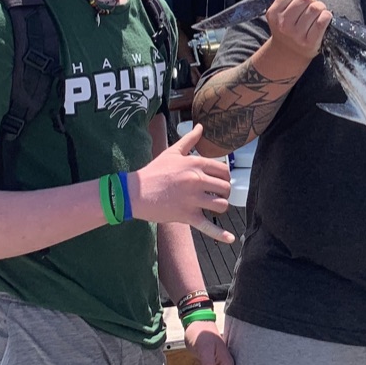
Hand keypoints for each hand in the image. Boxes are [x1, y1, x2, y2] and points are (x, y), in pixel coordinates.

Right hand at [130, 125, 233, 242]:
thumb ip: (189, 140)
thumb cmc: (154, 171)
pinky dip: (220, 234)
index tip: (219, 181)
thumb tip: (200, 126)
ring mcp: (193, 199)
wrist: (135, 192)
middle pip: (225, 188)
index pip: (224, 170)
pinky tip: (230, 239)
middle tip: (216, 194)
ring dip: (220, 207)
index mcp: (196, 164)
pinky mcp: (187, 216)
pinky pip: (208, 226)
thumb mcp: (172, 152)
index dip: (225, 177)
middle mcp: (197, 181)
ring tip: (214, 206)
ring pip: (221, 205)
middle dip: (224, 192)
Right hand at [265, 0, 331, 63]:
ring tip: (318, 14)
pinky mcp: (309, 42)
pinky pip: (322, 21)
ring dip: (321, 9)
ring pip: (315, 9)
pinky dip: (327, 17)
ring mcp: (295, 34)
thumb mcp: (287, 7)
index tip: (301, 2)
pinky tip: (325, 19)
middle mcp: (283, 24)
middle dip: (312, 0)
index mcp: (274, 12)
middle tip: (312, 8)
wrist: (289, 54)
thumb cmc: (290, 26)